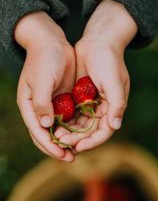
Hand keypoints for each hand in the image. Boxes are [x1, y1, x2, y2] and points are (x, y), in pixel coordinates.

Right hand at [15, 11, 75, 161]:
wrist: (53, 43)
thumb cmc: (44, 60)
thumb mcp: (42, 80)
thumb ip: (42, 102)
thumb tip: (44, 126)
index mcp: (29, 106)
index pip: (37, 132)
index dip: (49, 145)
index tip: (63, 155)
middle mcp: (39, 109)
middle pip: (47, 134)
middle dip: (59, 147)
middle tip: (73, 157)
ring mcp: (52, 105)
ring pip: (59, 129)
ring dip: (68, 140)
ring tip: (80, 149)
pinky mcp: (63, 100)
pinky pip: (69, 118)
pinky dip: (75, 127)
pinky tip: (85, 133)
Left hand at [55, 0, 136, 151]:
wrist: (97, 42)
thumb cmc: (109, 61)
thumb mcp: (114, 82)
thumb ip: (117, 104)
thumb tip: (116, 125)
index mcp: (115, 107)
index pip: (105, 131)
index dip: (93, 141)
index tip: (79, 147)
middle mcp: (104, 108)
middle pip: (91, 131)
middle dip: (78, 138)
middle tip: (62, 141)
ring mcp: (92, 103)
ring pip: (81, 124)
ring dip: (70, 131)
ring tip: (56, 136)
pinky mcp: (81, 96)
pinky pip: (73, 113)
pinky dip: (66, 120)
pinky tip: (55, 123)